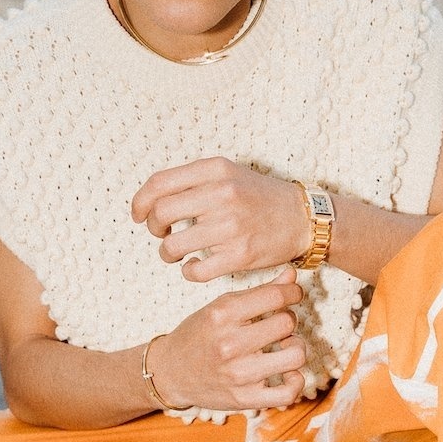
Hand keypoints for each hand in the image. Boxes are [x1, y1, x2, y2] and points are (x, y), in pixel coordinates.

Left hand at [132, 157, 309, 280]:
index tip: (139, 215)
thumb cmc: (260, 197)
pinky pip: (195, 270)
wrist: (303, 218)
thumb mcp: (229, 173)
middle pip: (160, 214)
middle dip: (153, 228)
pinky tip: (195, 266)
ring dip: (167, 253)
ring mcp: (231, 226)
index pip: (159, 183)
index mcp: (215, 170)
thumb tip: (152, 197)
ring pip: (173, 246)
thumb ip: (194, 180)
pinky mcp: (240, 255)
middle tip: (162, 233)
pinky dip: (188, 271)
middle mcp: (222, 194)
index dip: (140, 202)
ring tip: (176, 253)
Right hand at [147, 267, 306, 411]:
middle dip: (288, 320)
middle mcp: (230, 344)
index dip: (292, 293)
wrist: (170, 373)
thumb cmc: (199, 335)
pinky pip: (288, 393)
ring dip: (295, 348)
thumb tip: (292, 276)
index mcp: (222, 314)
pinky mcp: (244, 399)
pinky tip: (288, 373)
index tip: (292, 296)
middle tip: (279, 324)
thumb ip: (258, 293)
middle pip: (287, 323)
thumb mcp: (221, 307)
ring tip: (284, 347)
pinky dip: (296, 382)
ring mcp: (238, 374)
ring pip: (295, 355)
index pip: (275, 296)